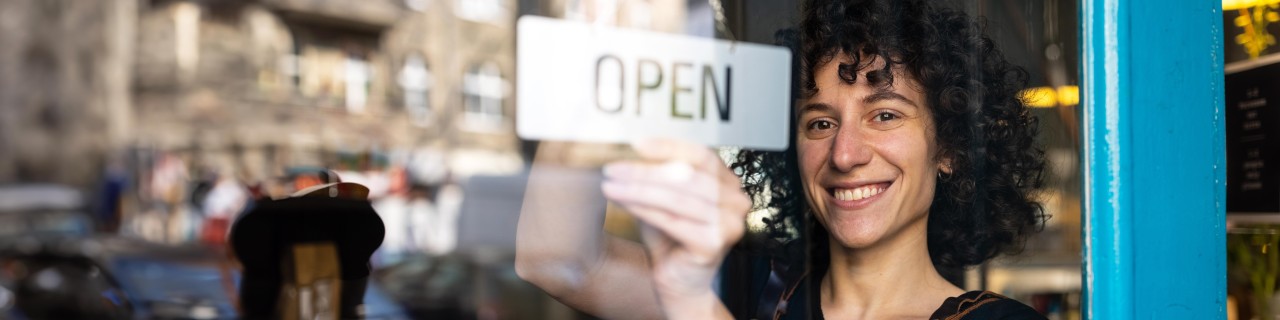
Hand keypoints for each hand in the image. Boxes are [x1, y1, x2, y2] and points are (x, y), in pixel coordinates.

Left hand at [601, 138, 750, 317]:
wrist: (680, 283)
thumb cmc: (671, 238)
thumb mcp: (663, 200)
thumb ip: (657, 177)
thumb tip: (628, 152)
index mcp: (729, 183)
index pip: (701, 155)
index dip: (668, 147)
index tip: (636, 143)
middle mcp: (736, 200)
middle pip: (686, 176)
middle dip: (644, 171)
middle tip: (612, 168)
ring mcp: (730, 223)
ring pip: (676, 197)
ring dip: (638, 189)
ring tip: (610, 185)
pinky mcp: (714, 243)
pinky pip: (672, 220)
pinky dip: (643, 209)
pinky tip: (622, 202)